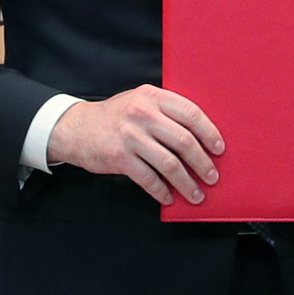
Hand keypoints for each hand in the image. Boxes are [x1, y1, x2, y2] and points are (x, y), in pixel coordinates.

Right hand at [52, 86, 223, 205]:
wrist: (74, 128)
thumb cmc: (115, 116)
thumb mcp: (140, 101)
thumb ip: (166, 111)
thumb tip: (201, 135)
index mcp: (152, 97)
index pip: (191, 114)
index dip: (209, 133)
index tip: (219, 149)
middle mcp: (142, 114)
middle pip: (184, 141)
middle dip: (203, 163)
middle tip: (212, 176)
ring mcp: (130, 136)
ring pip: (170, 164)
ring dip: (186, 182)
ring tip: (196, 193)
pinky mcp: (119, 157)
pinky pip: (148, 178)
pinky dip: (162, 191)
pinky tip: (169, 197)